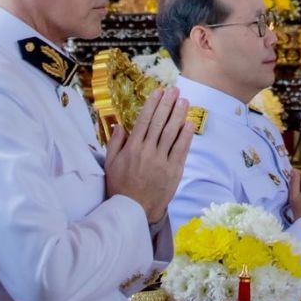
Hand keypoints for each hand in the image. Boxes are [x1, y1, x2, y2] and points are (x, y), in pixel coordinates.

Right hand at [104, 86, 191, 223]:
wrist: (134, 210)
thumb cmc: (120, 186)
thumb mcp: (111, 164)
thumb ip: (115, 143)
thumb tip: (119, 125)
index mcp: (132, 147)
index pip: (144, 120)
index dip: (153, 104)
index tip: (159, 92)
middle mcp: (148, 151)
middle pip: (160, 122)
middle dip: (168, 104)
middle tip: (175, 91)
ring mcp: (161, 160)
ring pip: (172, 133)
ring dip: (179, 115)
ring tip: (184, 101)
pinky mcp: (173, 170)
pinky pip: (181, 150)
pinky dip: (186, 136)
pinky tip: (189, 124)